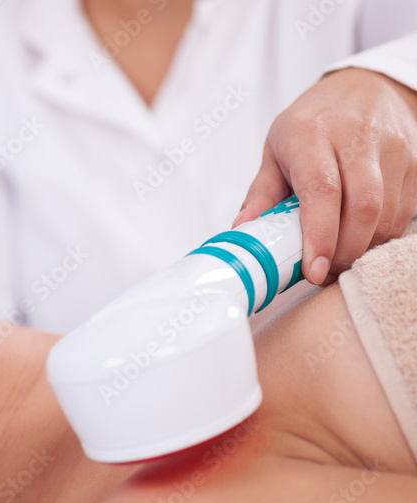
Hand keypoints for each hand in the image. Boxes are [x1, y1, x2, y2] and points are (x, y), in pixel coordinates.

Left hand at [233, 67, 416, 284]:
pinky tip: (361, 242)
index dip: (320, 236)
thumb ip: (261, 192)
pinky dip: (382, 237)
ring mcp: (392, 149)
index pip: (322, 191)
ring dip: (364, 249)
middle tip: (323, 273)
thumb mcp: (276, 148)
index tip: (313, 270)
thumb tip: (243, 230)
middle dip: (344, 252)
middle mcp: (356, 138)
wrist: (365, 87)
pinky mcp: (414, 162)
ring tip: (339, 262)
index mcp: (312, 134)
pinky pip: (405, 211)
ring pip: (388, 214)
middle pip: (362, 208)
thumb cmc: (312, 122)